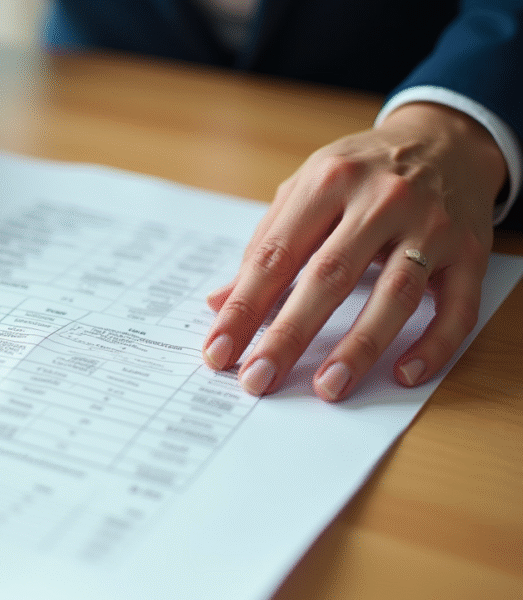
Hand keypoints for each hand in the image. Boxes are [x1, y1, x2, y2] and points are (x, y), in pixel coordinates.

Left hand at [202, 102, 506, 400]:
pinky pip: (456, 307)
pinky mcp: (469, 250)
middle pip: (329, 276)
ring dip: (360, 346)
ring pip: (394, 294)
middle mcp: (381, 200)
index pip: (276, 255)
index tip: (218, 351)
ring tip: (327, 387)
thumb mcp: (307, 189)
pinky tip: (404, 374)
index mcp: (327, 182)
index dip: (244, 307)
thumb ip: (265, 245)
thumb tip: (218, 302)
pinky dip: (433, 345)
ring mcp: (430, 225)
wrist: (445, 139)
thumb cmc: (360, 173)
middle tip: (257, 379)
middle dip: (289, 334)